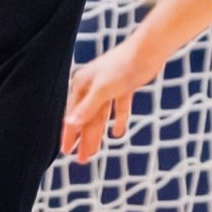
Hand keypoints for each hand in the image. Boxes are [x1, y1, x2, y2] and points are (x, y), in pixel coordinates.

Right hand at [60, 40, 156, 164]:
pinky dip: (118, 120)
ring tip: (94, 151)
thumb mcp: (102, 90)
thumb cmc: (121, 67)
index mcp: (82, 84)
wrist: (146, 51)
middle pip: (86, 118)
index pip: (73, 115)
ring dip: (98, 133)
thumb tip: (70, 123)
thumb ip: (87, 108)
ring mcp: (107, 87)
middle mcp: (92, 86)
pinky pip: (117, 108)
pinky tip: (117, 133)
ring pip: (100, 115)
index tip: (66, 152)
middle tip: (81, 160)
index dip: (69, 134)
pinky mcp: (122, 87)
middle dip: (84, 138)